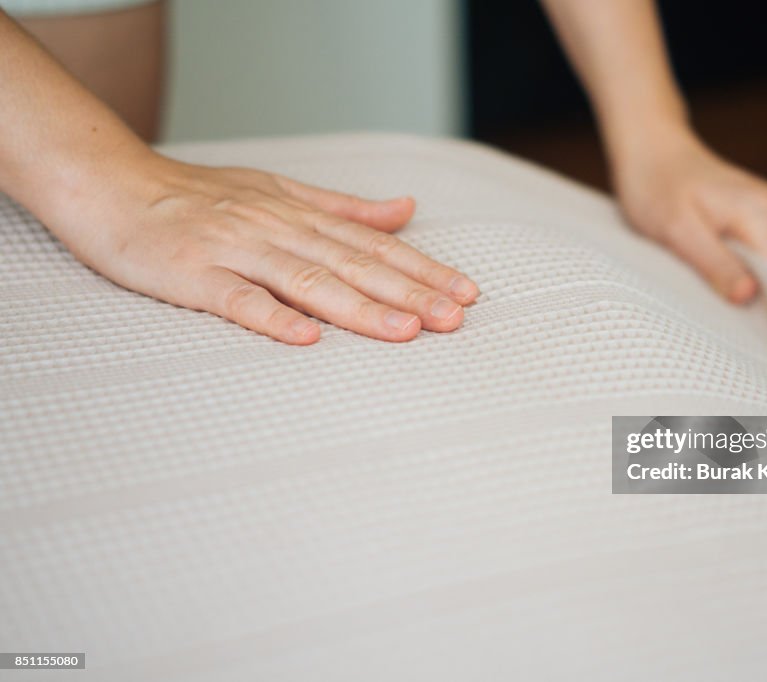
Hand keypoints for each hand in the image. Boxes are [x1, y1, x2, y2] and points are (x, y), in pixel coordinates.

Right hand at [57, 154, 478, 344]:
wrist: (113, 187)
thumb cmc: (199, 196)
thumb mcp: (279, 192)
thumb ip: (344, 208)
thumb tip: (405, 209)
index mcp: (300, 215)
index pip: (374, 245)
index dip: (422, 268)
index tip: (465, 293)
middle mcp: (278, 230)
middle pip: (354, 265)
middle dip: (409, 293)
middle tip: (455, 319)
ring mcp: (236, 251)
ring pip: (308, 281)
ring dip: (359, 308)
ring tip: (406, 330)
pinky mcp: (194, 275)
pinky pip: (237, 299)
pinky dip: (273, 318)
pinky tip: (306, 339)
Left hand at [613, 130, 766, 302]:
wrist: (649, 150)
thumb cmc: (655, 187)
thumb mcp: (678, 231)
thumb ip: (716, 264)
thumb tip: (750, 297)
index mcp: (764, 214)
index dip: (757, 309)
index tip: (723, 323)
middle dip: (739, 292)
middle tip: (698, 291)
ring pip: (760, 268)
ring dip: (730, 277)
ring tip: (694, 265)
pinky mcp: (758, 215)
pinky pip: (750, 254)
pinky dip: (727, 263)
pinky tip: (700, 254)